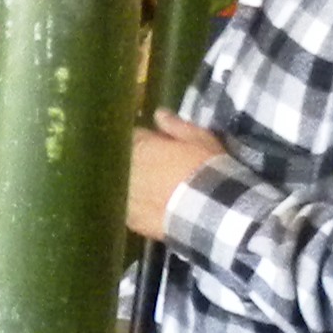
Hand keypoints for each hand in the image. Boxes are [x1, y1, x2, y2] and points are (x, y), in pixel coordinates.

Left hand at [127, 112, 224, 237]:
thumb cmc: (209, 170)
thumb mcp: (200, 140)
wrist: (212, 212)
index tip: (155, 145)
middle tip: (155, 168)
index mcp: (141, 146)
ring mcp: (126, 194)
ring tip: (152, 190)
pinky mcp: (130, 219)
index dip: (145, 140)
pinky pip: (126, 209)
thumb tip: (158, 113)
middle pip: (124, 160)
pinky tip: (148, 209)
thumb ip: (176, 126)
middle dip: (136, 161)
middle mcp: (128, 168)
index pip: (133, 137)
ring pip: (121, 184)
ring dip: (131, 184)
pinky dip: (134, 207)